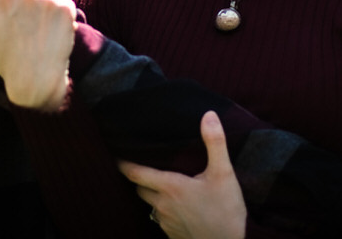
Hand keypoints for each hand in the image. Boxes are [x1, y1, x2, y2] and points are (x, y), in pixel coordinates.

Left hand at [117, 111, 246, 238]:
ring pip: (150, 205)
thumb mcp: (224, 174)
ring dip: (151, 194)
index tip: (115, 154)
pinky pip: (161, 219)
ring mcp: (166, 223)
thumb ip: (215, 143)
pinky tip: (177, 206)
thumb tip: (208, 115)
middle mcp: (162, 205)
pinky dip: (163, 210)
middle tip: (140, 165)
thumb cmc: (225, 212)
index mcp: (170, 187)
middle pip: (140, 188)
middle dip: (138, 178)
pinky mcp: (173, 235)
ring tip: (159, 184)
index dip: (123, 163)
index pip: (135, 173)